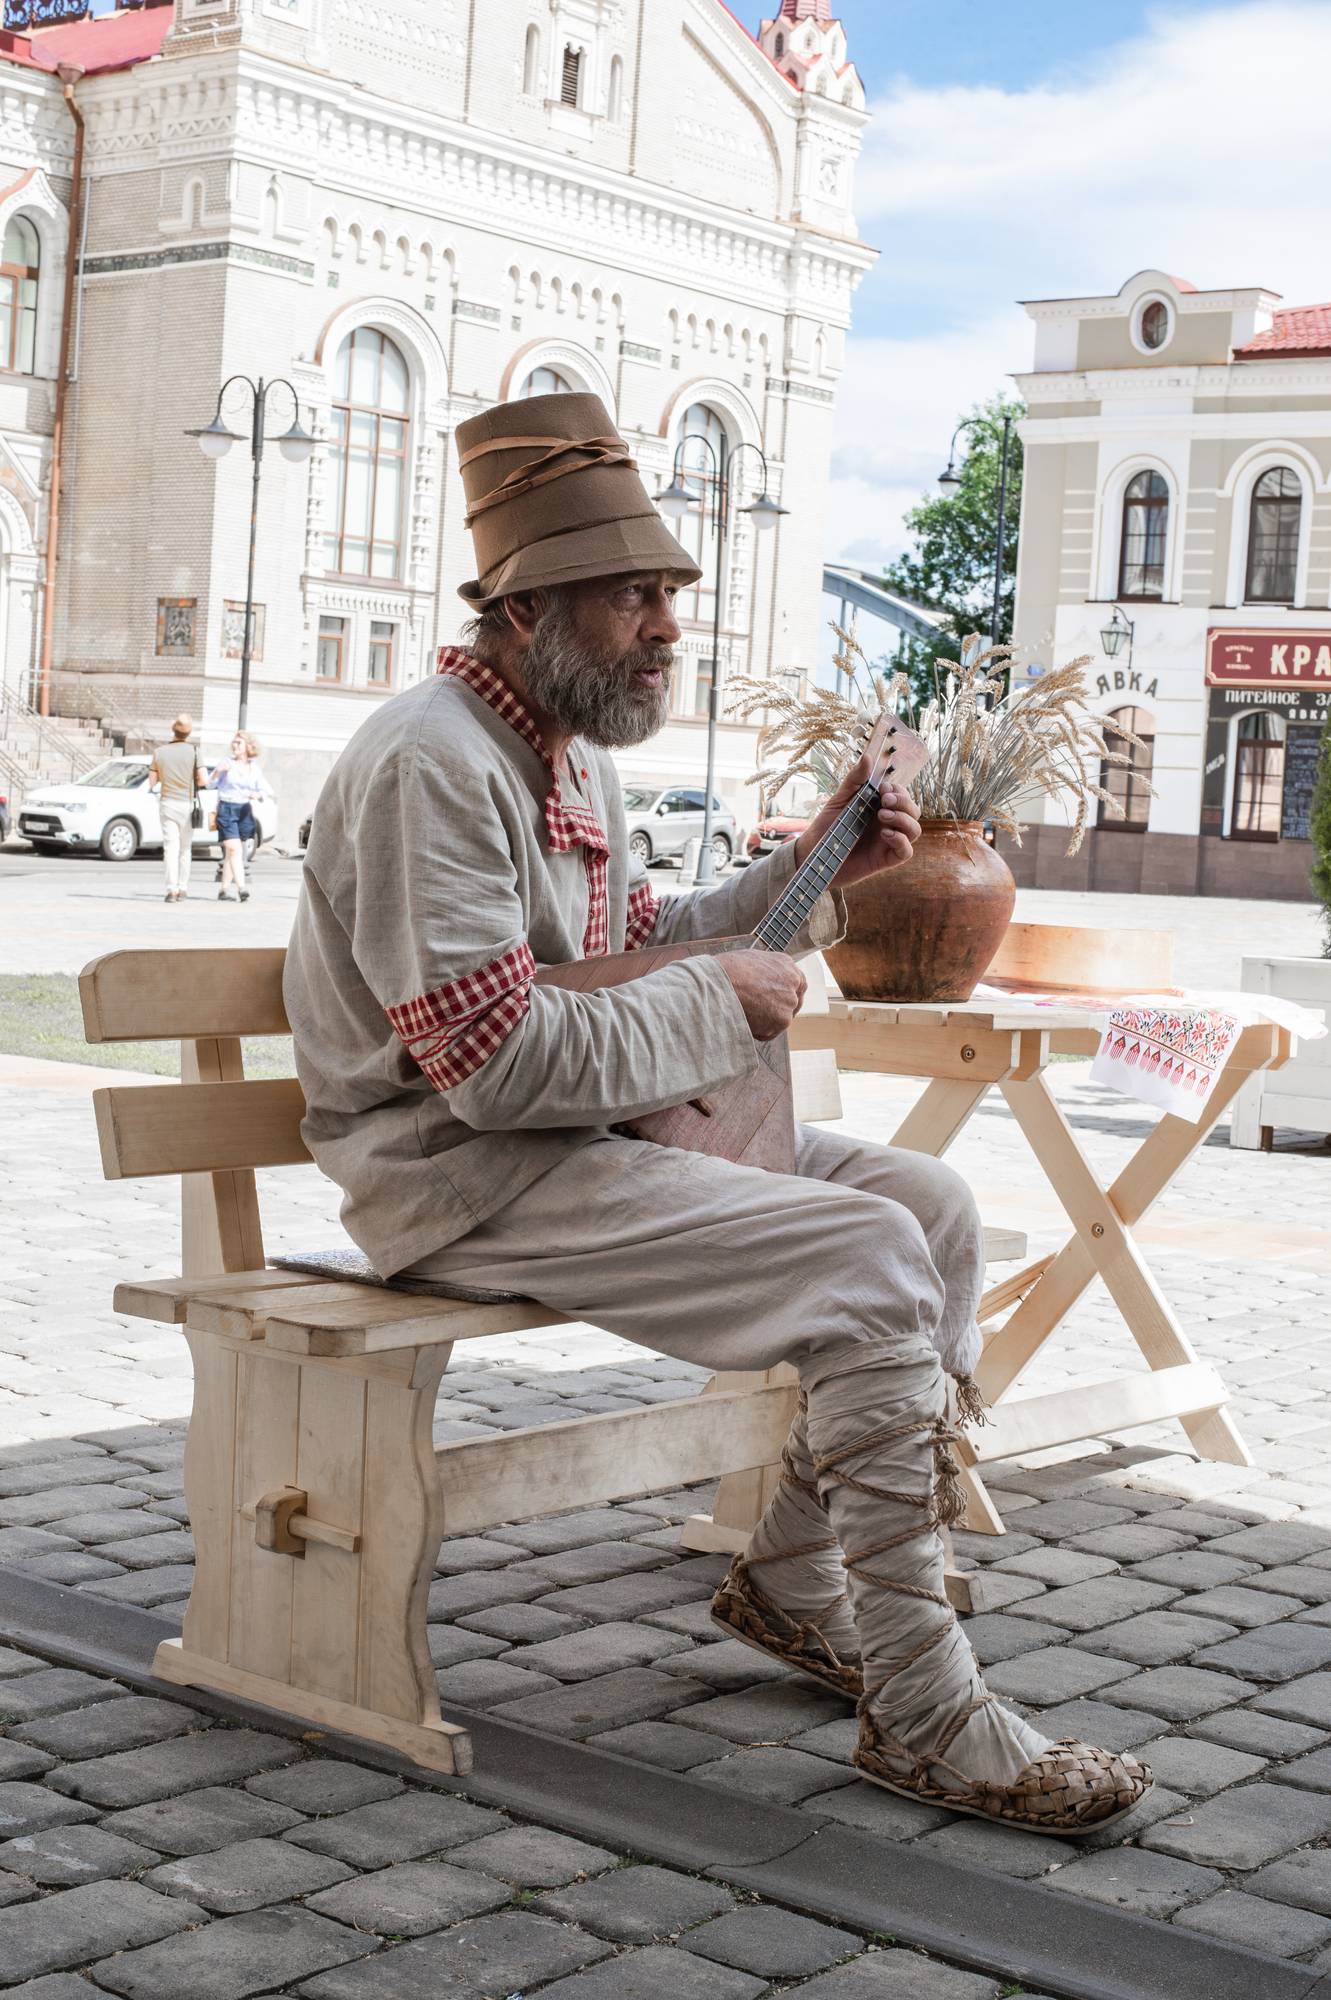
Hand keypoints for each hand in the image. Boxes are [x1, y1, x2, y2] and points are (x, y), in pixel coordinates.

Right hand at [719, 950, 806, 1041]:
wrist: (719, 983)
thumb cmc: (727, 971)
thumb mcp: (751, 961)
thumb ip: (765, 973)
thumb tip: (762, 984)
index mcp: (786, 965)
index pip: (797, 984)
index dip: (785, 995)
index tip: (776, 1002)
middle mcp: (793, 982)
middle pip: (790, 1004)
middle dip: (776, 1010)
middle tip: (758, 1014)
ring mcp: (789, 1001)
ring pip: (780, 1019)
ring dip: (764, 1021)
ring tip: (742, 1013)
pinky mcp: (783, 1020)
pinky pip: (770, 1032)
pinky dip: (757, 1031)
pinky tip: (743, 1020)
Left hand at [792, 754, 921, 891]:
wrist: (813, 855)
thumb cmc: (826, 827)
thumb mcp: (839, 800)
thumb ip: (855, 780)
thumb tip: (868, 756)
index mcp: (879, 807)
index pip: (902, 795)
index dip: (898, 789)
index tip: (882, 789)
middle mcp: (888, 824)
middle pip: (913, 810)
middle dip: (903, 802)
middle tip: (884, 800)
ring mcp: (889, 842)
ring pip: (915, 829)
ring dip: (904, 819)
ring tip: (882, 816)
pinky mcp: (886, 859)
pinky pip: (907, 851)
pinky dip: (901, 840)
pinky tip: (885, 834)